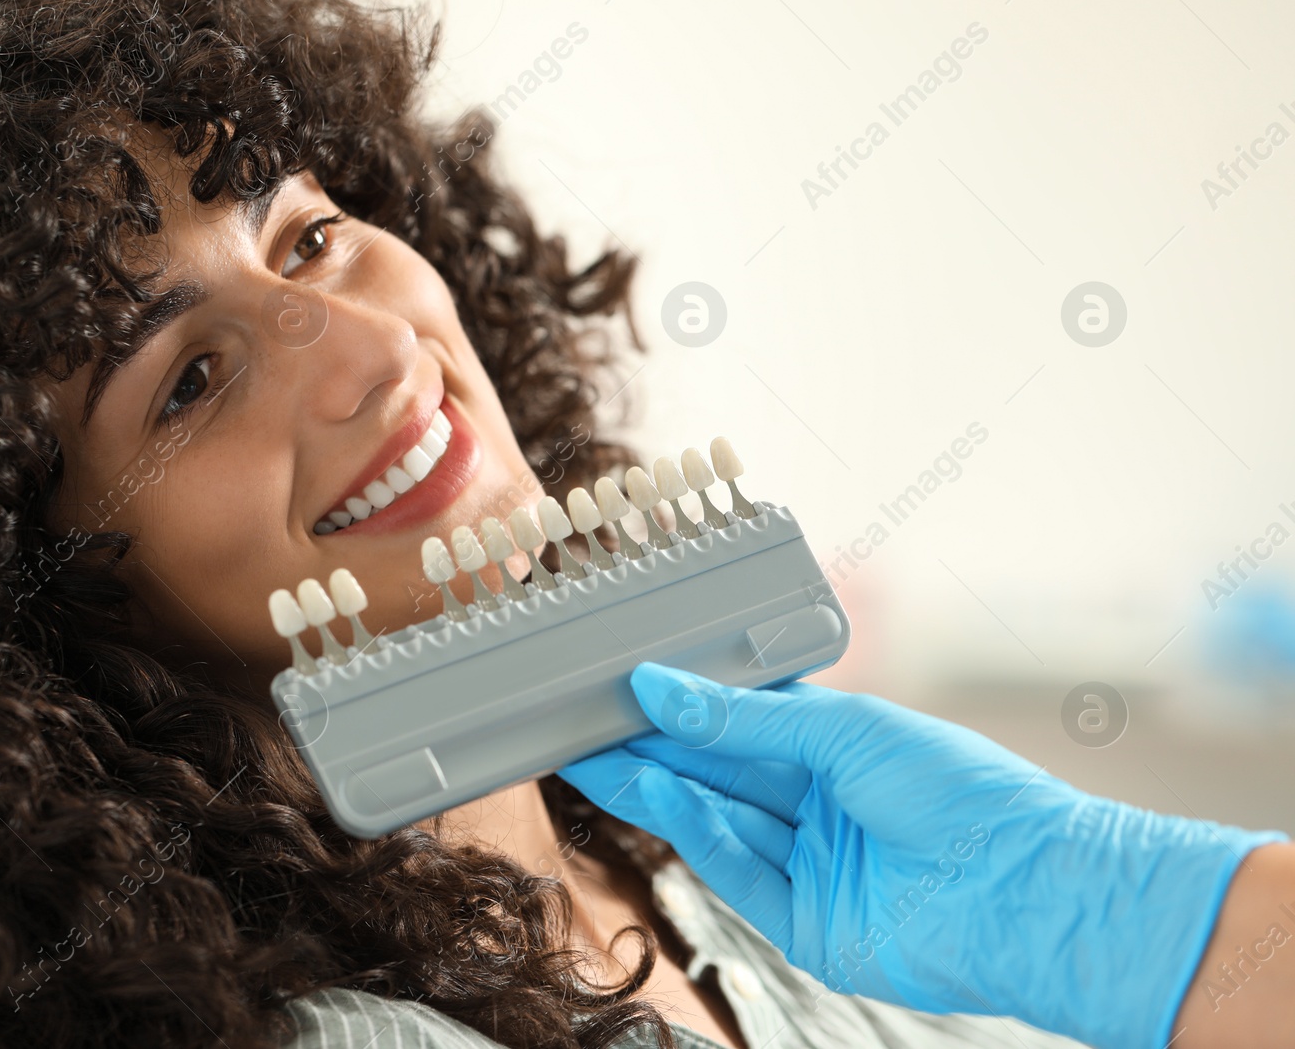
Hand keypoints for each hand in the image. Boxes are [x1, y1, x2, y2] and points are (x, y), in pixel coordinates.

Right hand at [557, 662, 1287, 1048]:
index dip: (681, 701)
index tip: (621, 680)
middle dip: (647, 744)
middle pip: (716, 771)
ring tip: (593, 750)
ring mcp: (810, 866)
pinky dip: (691, 830)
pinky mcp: (803, 924)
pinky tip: (654, 790)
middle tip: (577, 718)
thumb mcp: (847, 729)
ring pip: (713, 819)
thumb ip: (746, 718)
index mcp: (839, 749)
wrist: (1028, 889)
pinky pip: (734, 869)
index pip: (741, 720)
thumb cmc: (965, 791)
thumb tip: (661, 687)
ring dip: (653, 784)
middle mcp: (820, 806)